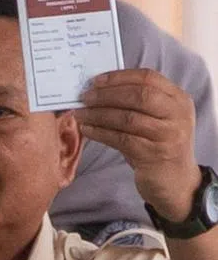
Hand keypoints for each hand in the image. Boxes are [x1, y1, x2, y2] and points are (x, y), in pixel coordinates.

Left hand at [76, 68, 200, 220]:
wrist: (174, 182)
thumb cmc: (157, 147)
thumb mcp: (157, 120)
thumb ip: (138, 104)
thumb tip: (100, 91)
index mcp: (178, 99)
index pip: (148, 78)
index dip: (120, 77)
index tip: (95, 80)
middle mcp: (177, 114)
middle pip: (139, 95)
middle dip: (107, 95)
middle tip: (84, 97)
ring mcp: (168, 134)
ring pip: (128, 118)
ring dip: (99, 114)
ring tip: (80, 114)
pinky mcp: (154, 154)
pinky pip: (122, 139)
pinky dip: (101, 133)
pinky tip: (87, 130)